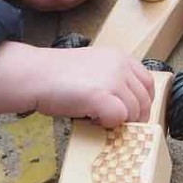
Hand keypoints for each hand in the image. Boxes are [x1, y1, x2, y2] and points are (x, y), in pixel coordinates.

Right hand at [29, 46, 154, 126]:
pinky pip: (120, 119)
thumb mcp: (93, 68)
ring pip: (134, 112)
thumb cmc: (56, 75)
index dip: (143, 102)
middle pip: (143, 101)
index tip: (133, 114)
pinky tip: (93, 121)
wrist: (34, 74)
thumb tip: (125, 107)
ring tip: (98, 120)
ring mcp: (113, 80)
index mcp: (120, 57)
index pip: (147, 83)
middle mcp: (121, 66)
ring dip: (119, 122)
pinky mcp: (103, 96)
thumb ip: (112, 80)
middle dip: (133, 118)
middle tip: (116, 125)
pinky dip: (108, 125)